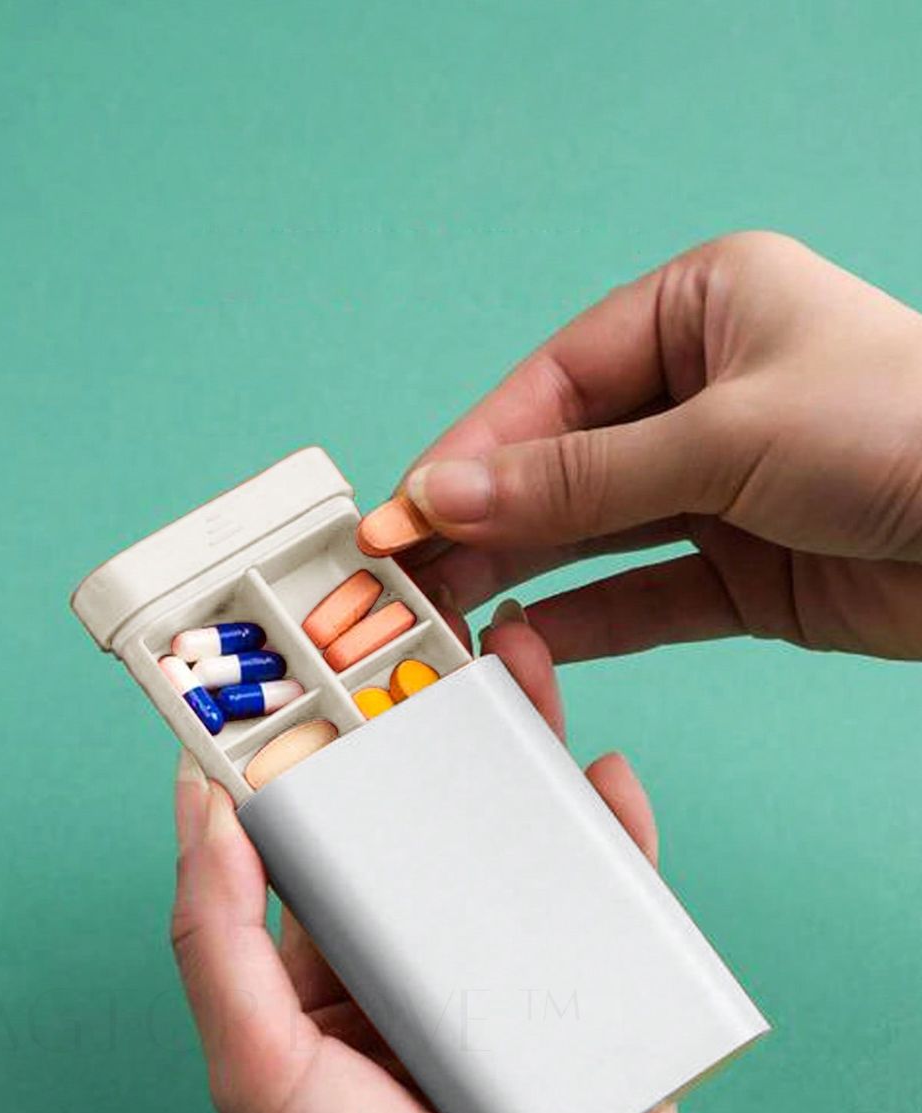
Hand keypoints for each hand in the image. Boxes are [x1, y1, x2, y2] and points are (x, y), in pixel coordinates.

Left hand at [170, 622, 756, 1112]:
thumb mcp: (259, 1068)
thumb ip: (217, 937)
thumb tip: (194, 808)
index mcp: (331, 992)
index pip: (322, 855)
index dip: (321, 767)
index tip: (325, 680)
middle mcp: (419, 975)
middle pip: (424, 829)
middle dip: (430, 738)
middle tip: (434, 646)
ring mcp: (512, 979)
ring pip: (514, 841)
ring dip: (519, 755)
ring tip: (519, 665)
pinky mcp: (594, 991)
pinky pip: (605, 895)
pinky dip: (609, 832)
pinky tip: (600, 775)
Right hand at [359, 232, 921, 660]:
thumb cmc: (909, 430)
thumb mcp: (726, 437)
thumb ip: (579, 477)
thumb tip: (448, 496)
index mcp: (704, 309)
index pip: (556, 384)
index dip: (474, 450)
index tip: (406, 510)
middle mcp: (708, 393)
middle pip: (565, 460)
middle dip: (486, 517)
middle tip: (407, 573)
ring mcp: (726, 487)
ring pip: (596, 533)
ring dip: (523, 573)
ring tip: (447, 611)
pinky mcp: (749, 571)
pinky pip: (647, 595)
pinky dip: (589, 620)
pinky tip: (529, 638)